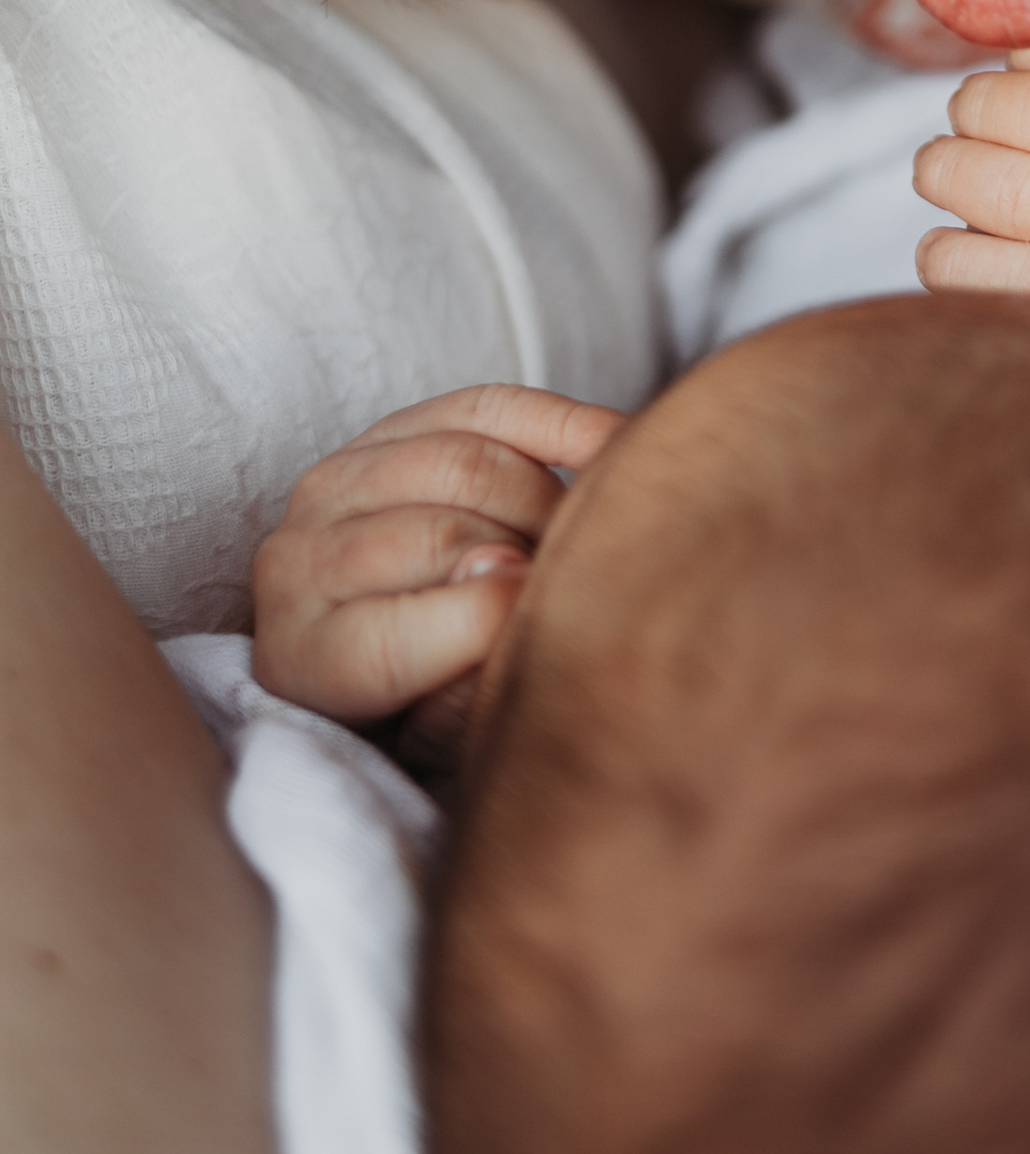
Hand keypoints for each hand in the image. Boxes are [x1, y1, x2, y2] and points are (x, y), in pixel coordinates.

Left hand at [251, 384, 624, 765]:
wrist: (369, 643)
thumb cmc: (414, 712)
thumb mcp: (432, 746)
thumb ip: (461, 697)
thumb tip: (507, 592)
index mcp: (300, 660)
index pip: (385, 639)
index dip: (479, 625)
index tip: (534, 622)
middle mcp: (296, 564)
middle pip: (436, 537)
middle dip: (525, 558)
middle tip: (574, 587)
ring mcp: (336, 484)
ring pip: (464, 463)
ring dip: (545, 500)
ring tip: (574, 541)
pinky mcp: (391, 428)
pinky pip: (489, 406)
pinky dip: (559, 423)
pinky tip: (609, 444)